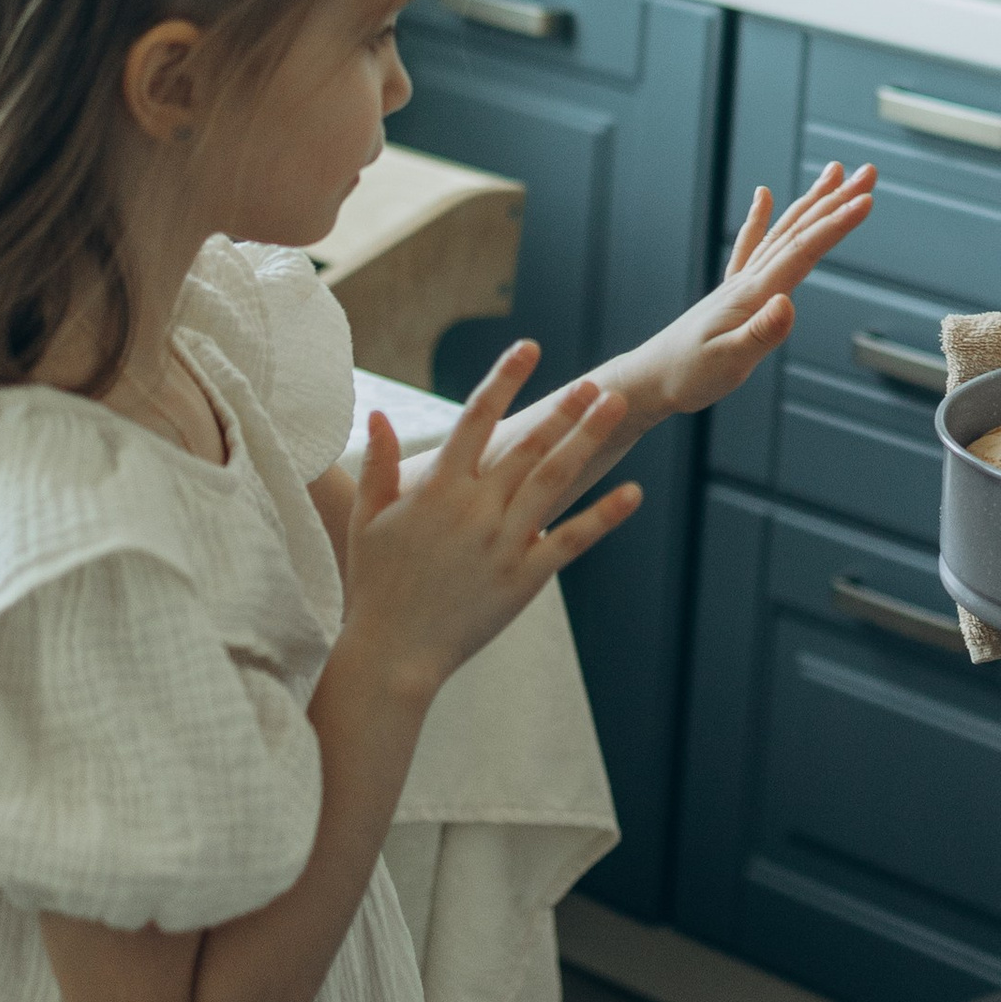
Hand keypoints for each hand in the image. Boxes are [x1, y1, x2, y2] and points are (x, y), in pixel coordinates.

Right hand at [341, 341, 639, 699]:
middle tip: (594, 382)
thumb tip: (380, 414)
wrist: (392, 652)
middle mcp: (475, 510)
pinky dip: (604, 516)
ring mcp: (503, 543)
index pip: (475, 419)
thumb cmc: (376, 584)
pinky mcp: (525, 578)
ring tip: (613, 410)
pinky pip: (571, 541)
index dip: (503, 380)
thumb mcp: (367, 520)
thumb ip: (379, 465)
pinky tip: (634, 492)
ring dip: (586, 440)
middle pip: (527, 446)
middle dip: (564, 410)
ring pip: (553, 480)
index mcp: (437, 489)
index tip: (528, 349)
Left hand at [626, 158, 877, 417]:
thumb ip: (760, 334)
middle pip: (799, 231)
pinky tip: (764, 196)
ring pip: (783, 231)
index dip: (836, 225)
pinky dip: (760, 217)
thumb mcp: (729, 363)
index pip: (802, 251)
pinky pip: (751, 245)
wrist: (651, 378)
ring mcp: (740, 283)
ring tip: (834, 173)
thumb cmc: (688, 375)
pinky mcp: (732, 292)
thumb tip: (788, 304)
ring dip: (811, 201)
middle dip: (836, 200)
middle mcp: (749, 280)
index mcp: (753, 294)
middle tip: (868, 172)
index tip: (867, 200)